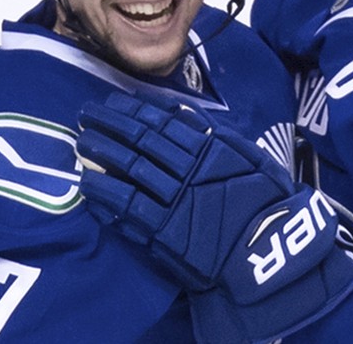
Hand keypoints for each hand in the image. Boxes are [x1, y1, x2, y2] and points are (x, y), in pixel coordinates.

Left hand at [76, 92, 338, 302]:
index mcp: (207, 148)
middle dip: (109, 123)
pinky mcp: (165, 230)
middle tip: (84, 113)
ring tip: (80, 140)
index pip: (160, 122)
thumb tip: (178, 112)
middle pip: (140, 139)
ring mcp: (174, 198)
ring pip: (131, 166)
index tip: (111, 101)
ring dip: (102, 151)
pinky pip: (129, 205)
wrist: (272, 251)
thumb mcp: (247, 156)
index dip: (132, 109)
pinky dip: (106, 191)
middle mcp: (187, 168)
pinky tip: (86, 180)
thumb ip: (213, 133)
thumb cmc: (263, 201)